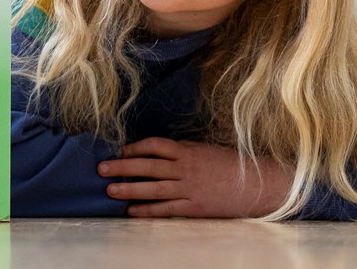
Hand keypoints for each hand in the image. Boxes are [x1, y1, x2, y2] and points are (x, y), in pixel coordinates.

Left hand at [97, 137, 293, 217]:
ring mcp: (189, 188)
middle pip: (147, 166)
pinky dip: (147, 210)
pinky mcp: (194, 207)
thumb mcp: (205, 150)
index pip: (155, 145)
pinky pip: (165, 209)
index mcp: (188, 151)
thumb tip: (159, 151)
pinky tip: (132, 211)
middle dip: (122, 167)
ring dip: (129, 189)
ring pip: (152, 188)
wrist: (255, 185)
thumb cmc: (229, 165)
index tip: (121, 151)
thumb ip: (183, 151)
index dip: (136, 148)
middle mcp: (186, 168)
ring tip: (110, 190)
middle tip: (101, 168)